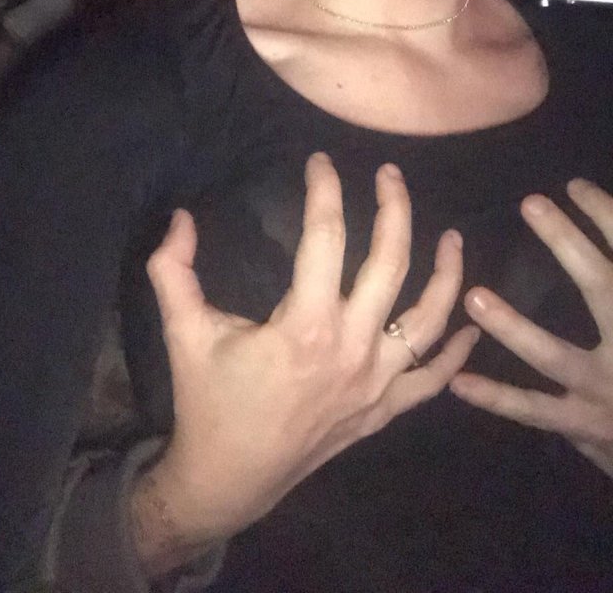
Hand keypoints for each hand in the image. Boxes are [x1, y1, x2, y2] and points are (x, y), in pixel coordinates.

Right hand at [142, 153, 476, 549]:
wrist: (227, 481)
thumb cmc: (207, 402)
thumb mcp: (183, 332)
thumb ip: (173, 270)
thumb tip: (179, 217)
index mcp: (306, 325)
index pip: (326, 237)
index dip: (325, 190)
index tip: (321, 161)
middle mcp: (352, 350)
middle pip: (391, 265)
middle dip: (395, 211)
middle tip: (390, 174)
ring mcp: (374, 385)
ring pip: (427, 321)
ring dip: (446, 275)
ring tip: (452, 236)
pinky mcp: (381, 412)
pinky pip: (430, 381)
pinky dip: (455, 354)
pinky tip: (469, 324)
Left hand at [451, 178, 612, 477]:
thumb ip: (609, 279)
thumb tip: (594, 213)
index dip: (608, 217)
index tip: (575, 186)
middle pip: (602, 287)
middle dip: (569, 244)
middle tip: (531, 203)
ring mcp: (606, 389)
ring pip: (556, 355)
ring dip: (513, 327)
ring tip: (473, 296)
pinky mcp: (586, 425)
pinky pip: (536, 411)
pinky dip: (496, 399)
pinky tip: (458, 382)